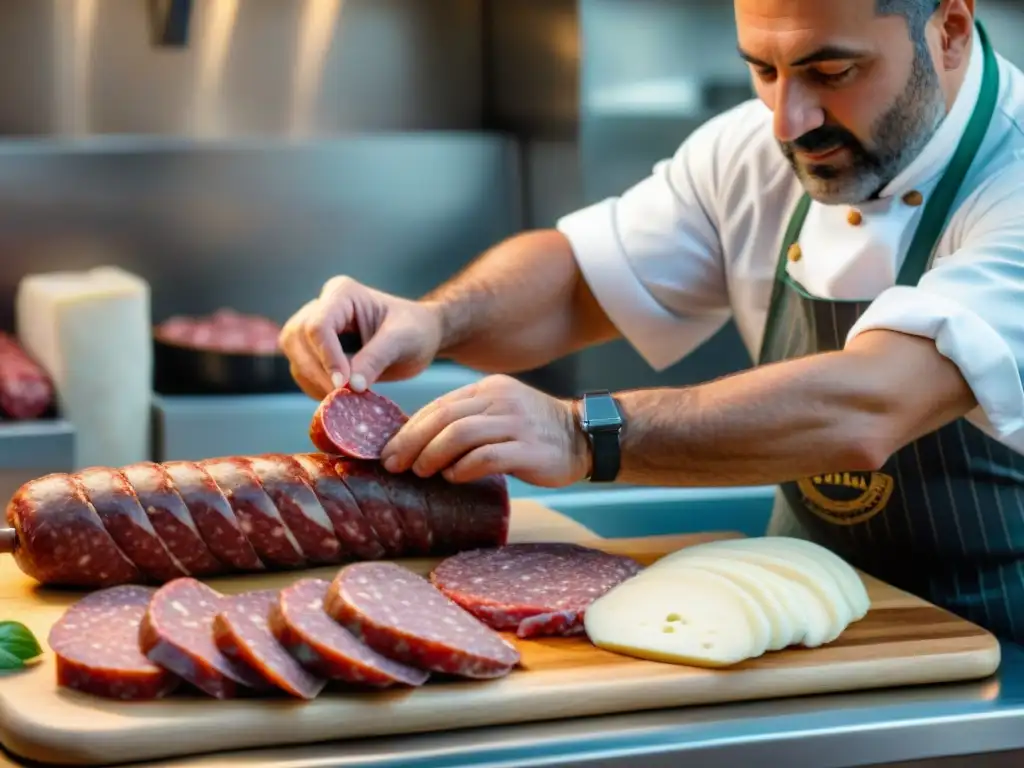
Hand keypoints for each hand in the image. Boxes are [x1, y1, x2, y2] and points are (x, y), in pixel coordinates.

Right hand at [279, 276, 443, 399]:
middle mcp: (322, 306)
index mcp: (342, 294)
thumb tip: (352, 385)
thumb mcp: (403, 340)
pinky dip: (314, 386)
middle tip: (343, 396)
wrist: (419, 337)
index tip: (345, 384)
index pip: (319, 325)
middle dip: (317, 371)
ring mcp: (313, 326)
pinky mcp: (313, 348)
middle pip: (298, 338)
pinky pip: (301, 369)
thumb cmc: (415, 330)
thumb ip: (377, 357)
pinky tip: (339, 397)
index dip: (327, 357)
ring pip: (294, 354)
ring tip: (343, 398)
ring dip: (313, 380)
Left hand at [380, 374, 591, 487]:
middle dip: (412, 442)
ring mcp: (516, 423)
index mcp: (489, 389)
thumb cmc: (534, 431)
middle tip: (393, 464)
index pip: (439, 405)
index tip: (388, 450)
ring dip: (433, 455)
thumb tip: (419, 444)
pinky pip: (487, 457)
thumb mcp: (500, 412)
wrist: (584, 436)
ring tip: (420, 472)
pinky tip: (453, 478)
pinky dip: (463, 469)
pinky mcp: (528, 449)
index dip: (409, 428)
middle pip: (444, 417)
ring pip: (461, 435)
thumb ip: (467, 420)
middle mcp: (500, 401)